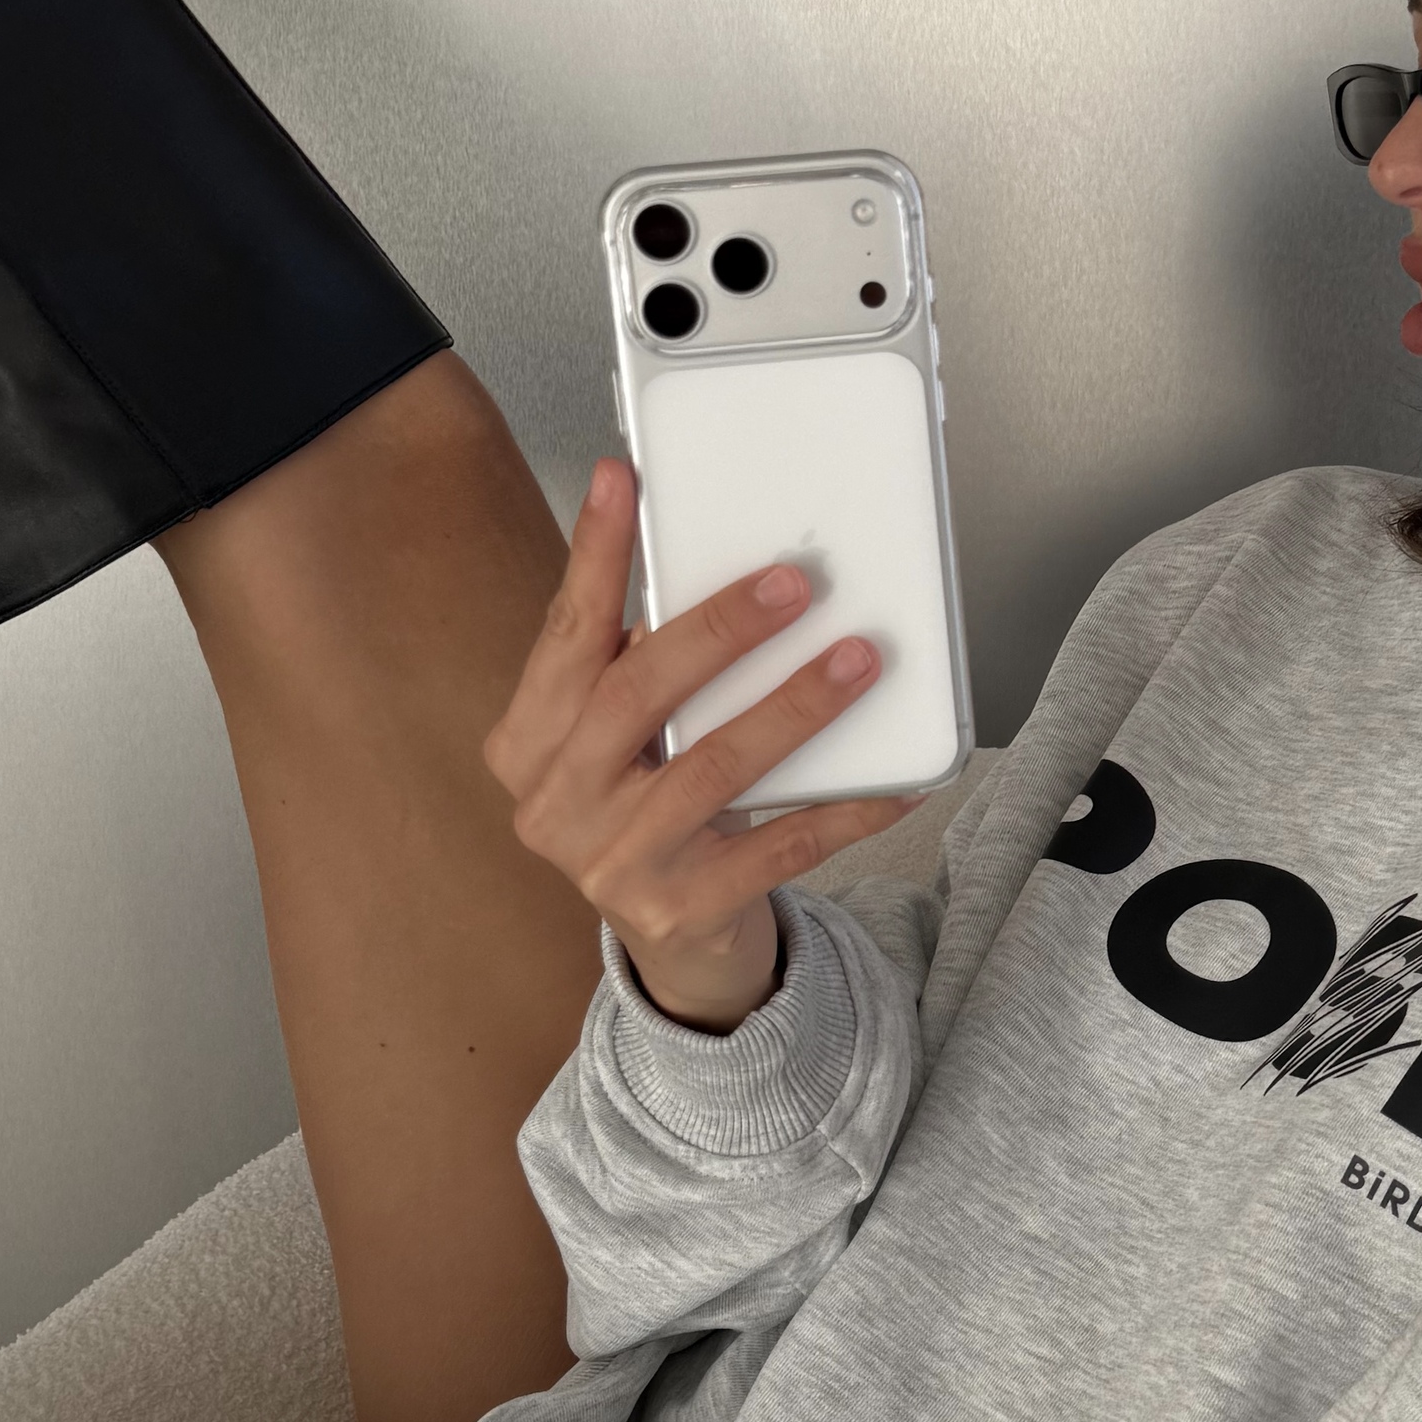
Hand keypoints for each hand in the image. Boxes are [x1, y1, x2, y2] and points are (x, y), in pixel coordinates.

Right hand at [484, 456, 915, 1030]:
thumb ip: (640, 669)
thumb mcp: (622, 740)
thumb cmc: (648, 808)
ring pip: (714, 767)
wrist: (671, 942)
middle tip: (795, 583)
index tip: (622, 480)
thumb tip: (713, 560)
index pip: (566, 635)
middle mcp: (554, 805)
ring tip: (858, 660)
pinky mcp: (679, 912)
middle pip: (637, 694)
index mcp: (528, 744)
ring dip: (794, 708)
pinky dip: (841, 811)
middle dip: (720, 629)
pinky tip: (893, 782)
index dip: (596, 557)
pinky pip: (777, 847)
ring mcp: (612, 864)